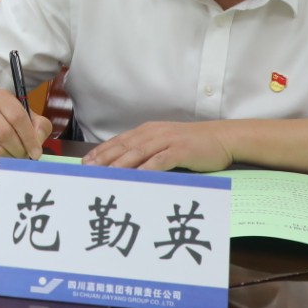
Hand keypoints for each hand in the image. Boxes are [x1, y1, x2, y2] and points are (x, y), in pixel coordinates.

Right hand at [0, 90, 52, 168]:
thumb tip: (36, 147)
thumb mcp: (28, 113)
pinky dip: (2, 165)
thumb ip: (40, 126)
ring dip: (10, 160)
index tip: (36, 152)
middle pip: (3, 134)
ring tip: (19, 160)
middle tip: (27, 157)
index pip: (17, 118)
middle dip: (19, 150)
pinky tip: (9, 163)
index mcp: (2, 99)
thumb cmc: (9, 115)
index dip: (29, 138)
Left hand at [84, 121, 233, 172]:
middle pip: (124, 146)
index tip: (86, 163)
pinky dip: (146, 168)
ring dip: (120, 164)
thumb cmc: (194, 145)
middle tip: (88, 170)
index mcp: (148, 131)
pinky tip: (136, 177)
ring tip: (105, 174)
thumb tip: (128, 168)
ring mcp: (167, 140)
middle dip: (104, 158)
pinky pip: (159, 160)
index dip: (101, 151)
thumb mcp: (167, 144)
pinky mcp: (180, 150)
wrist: (222, 138)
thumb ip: (149, 152)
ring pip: (138, 152)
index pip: (119, 141)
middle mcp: (154, 133)